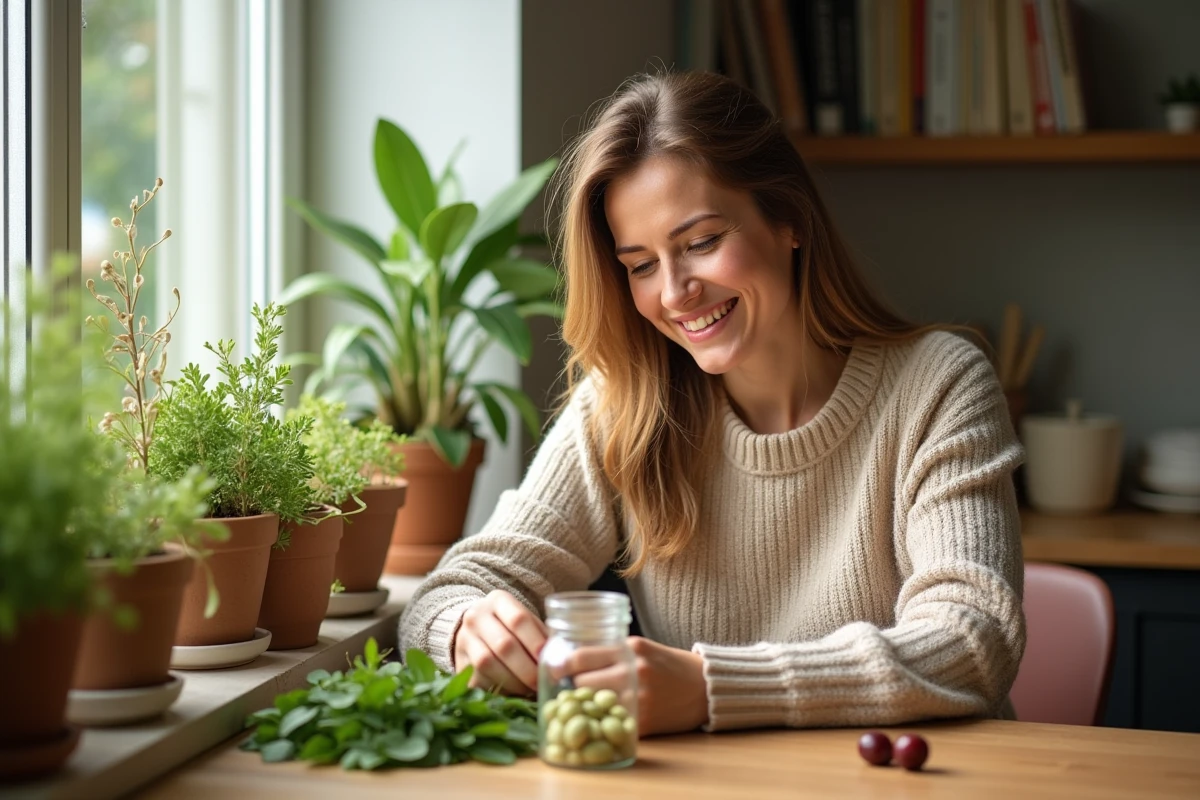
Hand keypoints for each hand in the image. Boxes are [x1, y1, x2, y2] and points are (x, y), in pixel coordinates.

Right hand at [453, 590, 547, 696]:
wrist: (472, 630)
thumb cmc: (508, 626)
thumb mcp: (524, 621)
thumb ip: (541, 634)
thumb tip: (563, 657)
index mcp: (497, 601)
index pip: (518, 619)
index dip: (535, 641)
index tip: (548, 658)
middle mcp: (476, 617)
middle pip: (504, 645)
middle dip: (527, 668)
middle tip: (543, 682)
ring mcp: (464, 639)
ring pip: (489, 663)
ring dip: (514, 681)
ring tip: (530, 689)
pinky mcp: (459, 662)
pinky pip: (479, 678)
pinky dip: (499, 688)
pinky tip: (514, 692)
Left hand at [556, 636, 709, 736]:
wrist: (704, 687)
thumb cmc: (669, 664)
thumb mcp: (641, 647)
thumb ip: (612, 651)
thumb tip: (573, 658)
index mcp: (631, 648)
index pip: (582, 656)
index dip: (561, 664)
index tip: (551, 668)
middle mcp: (633, 672)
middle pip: (582, 682)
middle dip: (571, 686)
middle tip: (565, 688)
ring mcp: (638, 699)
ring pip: (592, 704)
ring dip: (583, 704)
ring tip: (580, 703)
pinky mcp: (643, 723)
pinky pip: (610, 722)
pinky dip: (601, 720)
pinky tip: (599, 717)